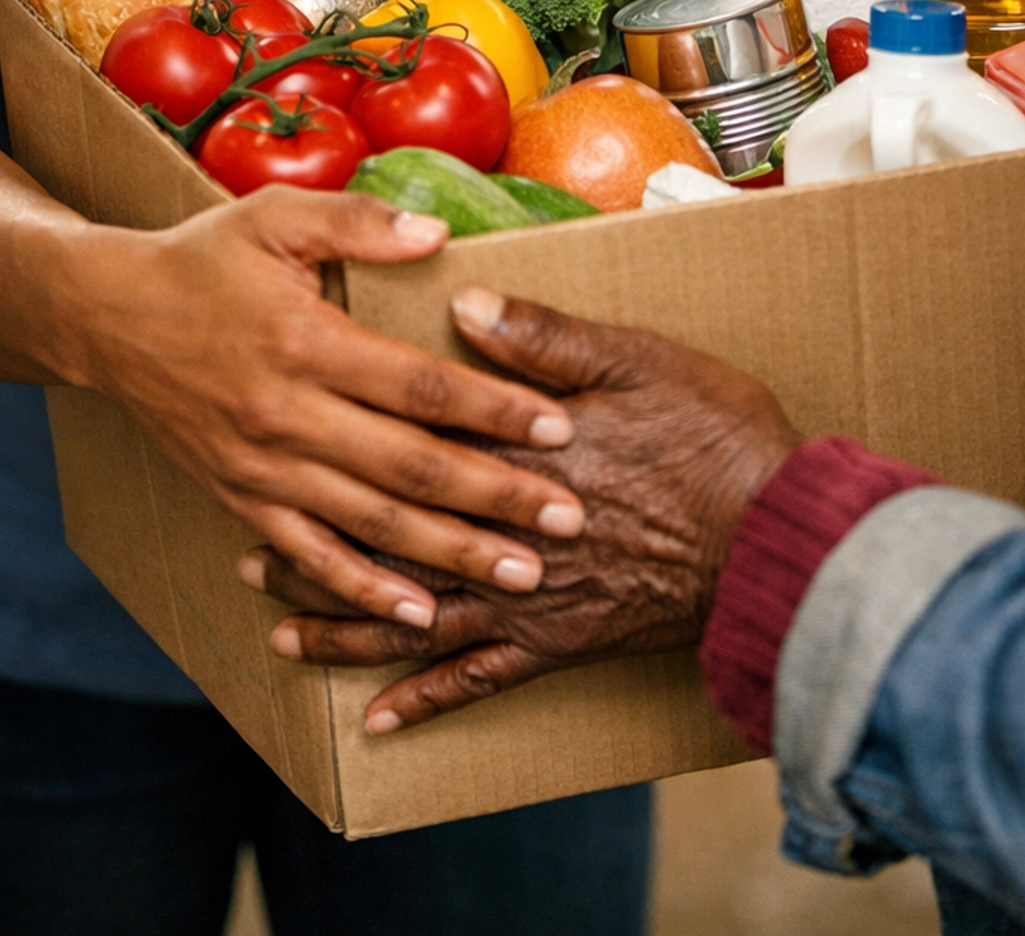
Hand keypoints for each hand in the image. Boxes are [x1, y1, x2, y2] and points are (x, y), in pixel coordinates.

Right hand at [59, 195, 584, 630]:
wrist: (106, 317)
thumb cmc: (203, 259)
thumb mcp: (275, 215)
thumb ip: (359, 223)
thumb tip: (439, 235)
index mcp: (306, 343)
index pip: (419, 387)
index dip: (494, 409)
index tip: (561, 426)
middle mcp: (286, 416)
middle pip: (410, 468)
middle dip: (498, 498)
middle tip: (575, 519)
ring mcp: (262, 468)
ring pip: (371, 524)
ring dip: (451, 555)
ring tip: (523, 575)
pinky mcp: (241, 498)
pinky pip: (310, 555)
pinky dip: (364, 591)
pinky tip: (419, 615)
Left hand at [242, 286, 801, 731]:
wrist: (775, 537)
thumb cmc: (716, 437)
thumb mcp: (639, 358)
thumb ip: (547, 336)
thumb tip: (466, 305)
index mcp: (517, 451)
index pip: (415, 443)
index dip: (348, 444)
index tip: (289, 440)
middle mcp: (503, 530)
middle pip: (390, 539)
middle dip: (317, 549)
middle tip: (249, 556)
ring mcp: (528, 595)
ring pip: (413, 616)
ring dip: (344, 627)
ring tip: (281, 630)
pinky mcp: (558, 644)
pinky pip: (477, 681)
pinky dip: (422, 699)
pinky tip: (378, 718)